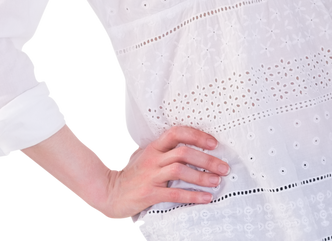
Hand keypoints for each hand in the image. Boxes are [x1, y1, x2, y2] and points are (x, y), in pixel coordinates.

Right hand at [101, 125, 228, 221]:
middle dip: (207, 159)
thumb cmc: (132, 175)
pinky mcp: (148, 194)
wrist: (107, 193)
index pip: (177, 133)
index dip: (197, 136)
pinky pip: (174, 193)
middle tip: (224, 167)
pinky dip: (192, 195)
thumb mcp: (146, 157)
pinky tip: (205, 198)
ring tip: (217, 182)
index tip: (214, 143)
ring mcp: (150, 176)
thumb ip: (165, 153)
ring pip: (180, 170)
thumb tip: (195, 151)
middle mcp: (153, 158)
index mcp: (154, 147)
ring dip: (202, 176)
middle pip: (184, 152)